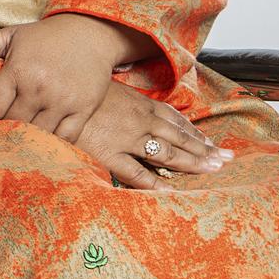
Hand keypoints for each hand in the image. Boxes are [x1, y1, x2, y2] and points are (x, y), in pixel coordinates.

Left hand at [0, 14, 151, 141]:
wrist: (91, 33)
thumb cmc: (46, 36)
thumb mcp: (11, 35)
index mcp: (19, 70)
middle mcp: (40, 88)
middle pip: (12, 123)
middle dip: (5, 124)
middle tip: (4, 122)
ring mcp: (63, 101)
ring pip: (37, 134)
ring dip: (28, 135)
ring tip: (22, 129)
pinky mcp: (83, 110)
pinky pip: (65, 138)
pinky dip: (53, 141)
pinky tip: (45, 135)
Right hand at [72, 81, 230, 189]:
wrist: (52, 93)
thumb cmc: (77, 88)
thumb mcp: (104, 87)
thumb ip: (122, 99)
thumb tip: (133, 104)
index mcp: (139, 104)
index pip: (175, 120)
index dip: (195, 132)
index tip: (211, 142)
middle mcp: (140, 121)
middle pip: (179, 138)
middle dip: (204, 149)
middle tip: (226, 160)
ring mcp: (126, 138)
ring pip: (167, 154)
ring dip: (192, 163)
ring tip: (211, 171)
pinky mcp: (109, 153)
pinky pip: (136, 172)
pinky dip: (154, 183)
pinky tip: (170, 191)